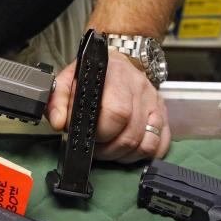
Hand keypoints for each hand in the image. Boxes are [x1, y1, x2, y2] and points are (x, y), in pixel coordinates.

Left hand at [47, 51, 170, 162]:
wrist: (116, 64)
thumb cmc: (92, 76)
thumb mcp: (68, 80)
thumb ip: (57, 100)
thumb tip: (58, 122)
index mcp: (115, 75)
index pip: (116, 112)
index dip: (101, 133)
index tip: (88, 137)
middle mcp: (139, 87)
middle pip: (130, 134)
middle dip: (108, 149)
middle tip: (94, 148)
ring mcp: (153, 102)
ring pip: (145, 144)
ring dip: (124, 155)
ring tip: (109, 150)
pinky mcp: (162, 114)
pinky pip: (160, 144)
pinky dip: (144, 154)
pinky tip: (128, 150)